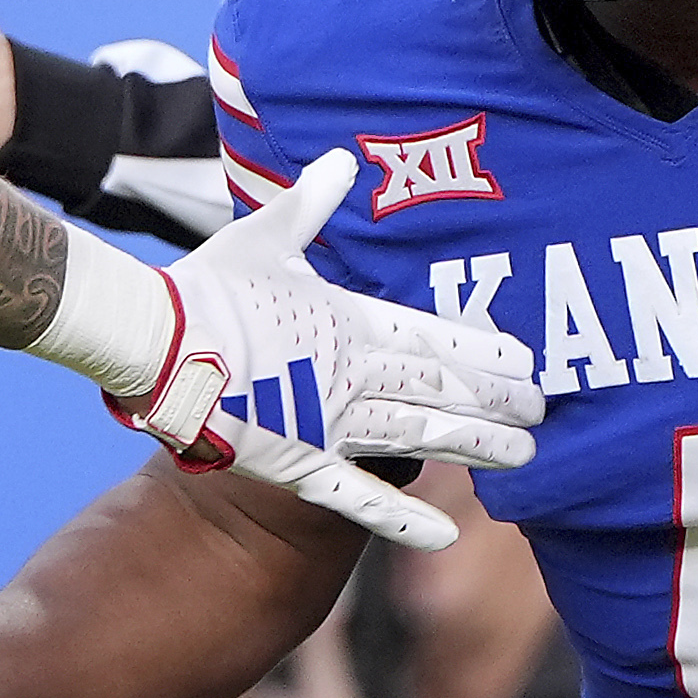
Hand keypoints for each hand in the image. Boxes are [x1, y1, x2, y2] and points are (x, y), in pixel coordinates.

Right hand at [102, 148, 539, 553]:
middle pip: (441, 386)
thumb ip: (311, 203)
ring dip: (474, 446)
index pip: (434, 335)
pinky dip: (402, 519)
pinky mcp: (297, 464)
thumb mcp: (262, 234)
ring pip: (419, 437)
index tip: (527, 358)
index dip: (485, 348)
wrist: (152, 342)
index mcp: (348, 320)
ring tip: (525, 455)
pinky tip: (446, 538)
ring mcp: (327, 423)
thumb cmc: (204, 288)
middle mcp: (351, 374)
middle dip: (496, 398)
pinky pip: (358, 497)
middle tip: (545, 407)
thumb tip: (343, 160)